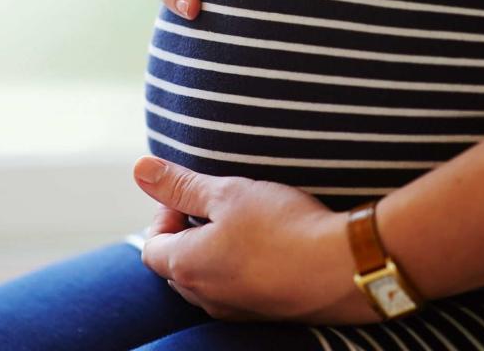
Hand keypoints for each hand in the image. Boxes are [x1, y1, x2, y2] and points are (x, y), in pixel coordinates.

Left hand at [132, 156, 382, 324]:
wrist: (343, 268)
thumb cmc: (283, 226)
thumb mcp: (229, 192)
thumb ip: (182, 184)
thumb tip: (140, 169)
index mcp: (186, 266)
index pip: (151, 245)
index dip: (165, 214)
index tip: (193, 194)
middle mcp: (205, 297)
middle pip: (177, 267)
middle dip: (189, 234)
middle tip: (219, 207)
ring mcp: (236, 311)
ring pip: (209, 281)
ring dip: (217, 253)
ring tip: (248, 225)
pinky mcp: (267, 315)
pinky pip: (240, 292)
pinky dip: (244, 269)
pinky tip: (274, 248)